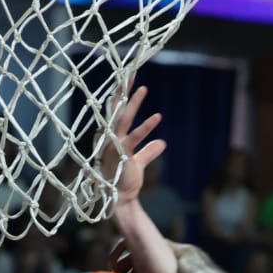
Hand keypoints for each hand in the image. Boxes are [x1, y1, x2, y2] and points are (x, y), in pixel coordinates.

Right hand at [101, 84, 164, 210]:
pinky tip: (157, 116)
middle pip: (117, 109)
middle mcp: (110, 137)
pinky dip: (145, 127)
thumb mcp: (139, 163)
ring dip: (133, 103)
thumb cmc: (125, 181)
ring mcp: (113, 145)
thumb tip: (162, 142)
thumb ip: (149, 151)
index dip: (122, 94)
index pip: (117, 111)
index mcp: (113, 136)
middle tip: (130, 71)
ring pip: (123, 119)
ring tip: (143, 88)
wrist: (120, 200)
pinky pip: (133, 137)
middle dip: (123, 90)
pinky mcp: (121, 154)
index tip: (127, 77)